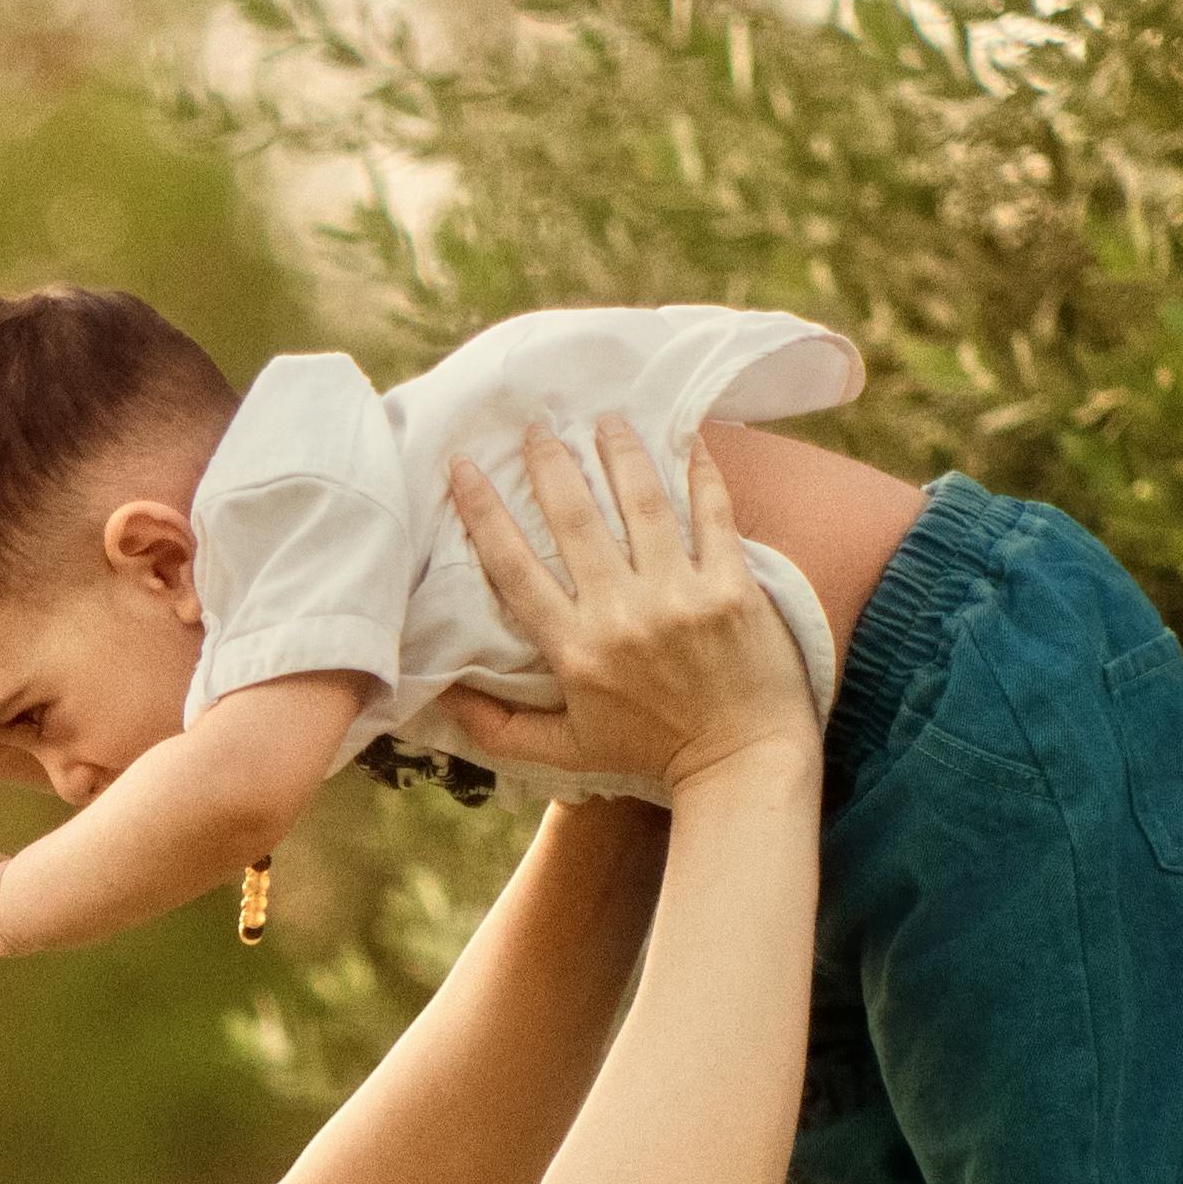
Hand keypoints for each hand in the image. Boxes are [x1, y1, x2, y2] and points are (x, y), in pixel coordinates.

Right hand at [432, 415, 809, 797]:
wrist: (743, 764)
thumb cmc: (650, 755)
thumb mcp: (564, 752)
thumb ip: (498, 727)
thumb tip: (440, 694)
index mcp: (575, 650)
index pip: (515, 568)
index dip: (484, 512)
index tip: (463, 467)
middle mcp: (622, 614)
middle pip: (575, 519)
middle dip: (550, 464)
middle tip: (536, 426)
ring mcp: (680, 596)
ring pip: (641, 503)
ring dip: (619, 453)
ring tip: (605, 419)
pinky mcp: (732, 586)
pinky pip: (713, 513)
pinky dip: (700, 471)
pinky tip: (687, 437)